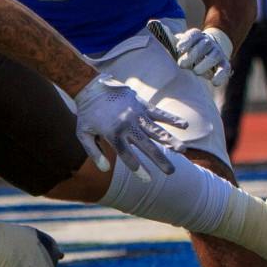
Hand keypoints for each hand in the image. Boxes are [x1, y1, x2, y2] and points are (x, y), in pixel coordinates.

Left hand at [71, 76, 188, 178]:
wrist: (90, 87)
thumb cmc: (86, 113)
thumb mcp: (82, 134)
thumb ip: (93, 152)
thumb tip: (105, 170)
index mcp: (112, 134)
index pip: (127, 156)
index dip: (138, 169)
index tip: (149, 180)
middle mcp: (127, 125)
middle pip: (146, 146)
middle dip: (159, 160)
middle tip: (171, 172)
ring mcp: (136, 114)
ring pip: (156, 130)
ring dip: (170, 140)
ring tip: (182, 150)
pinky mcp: (141, 104)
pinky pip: (158, 113)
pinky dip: (171, 118)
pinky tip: (184, 125)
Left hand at [152, 21, 232, 86]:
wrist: (209, 52)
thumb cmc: (188, 49)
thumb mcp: (179, 42)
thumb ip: (168, 37)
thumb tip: (152, 24)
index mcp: (196, 36)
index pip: (193, 35)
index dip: (186, 40)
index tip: (179, 47)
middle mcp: (208, 42)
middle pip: (203, 45)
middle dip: (193, 54)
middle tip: (181, 64)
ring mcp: (217, 53)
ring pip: (213, 57)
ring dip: (204, 64)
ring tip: (196, 71)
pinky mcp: (224, 64)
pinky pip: (224, 69)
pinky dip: (220, 76)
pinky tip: (213, 82)